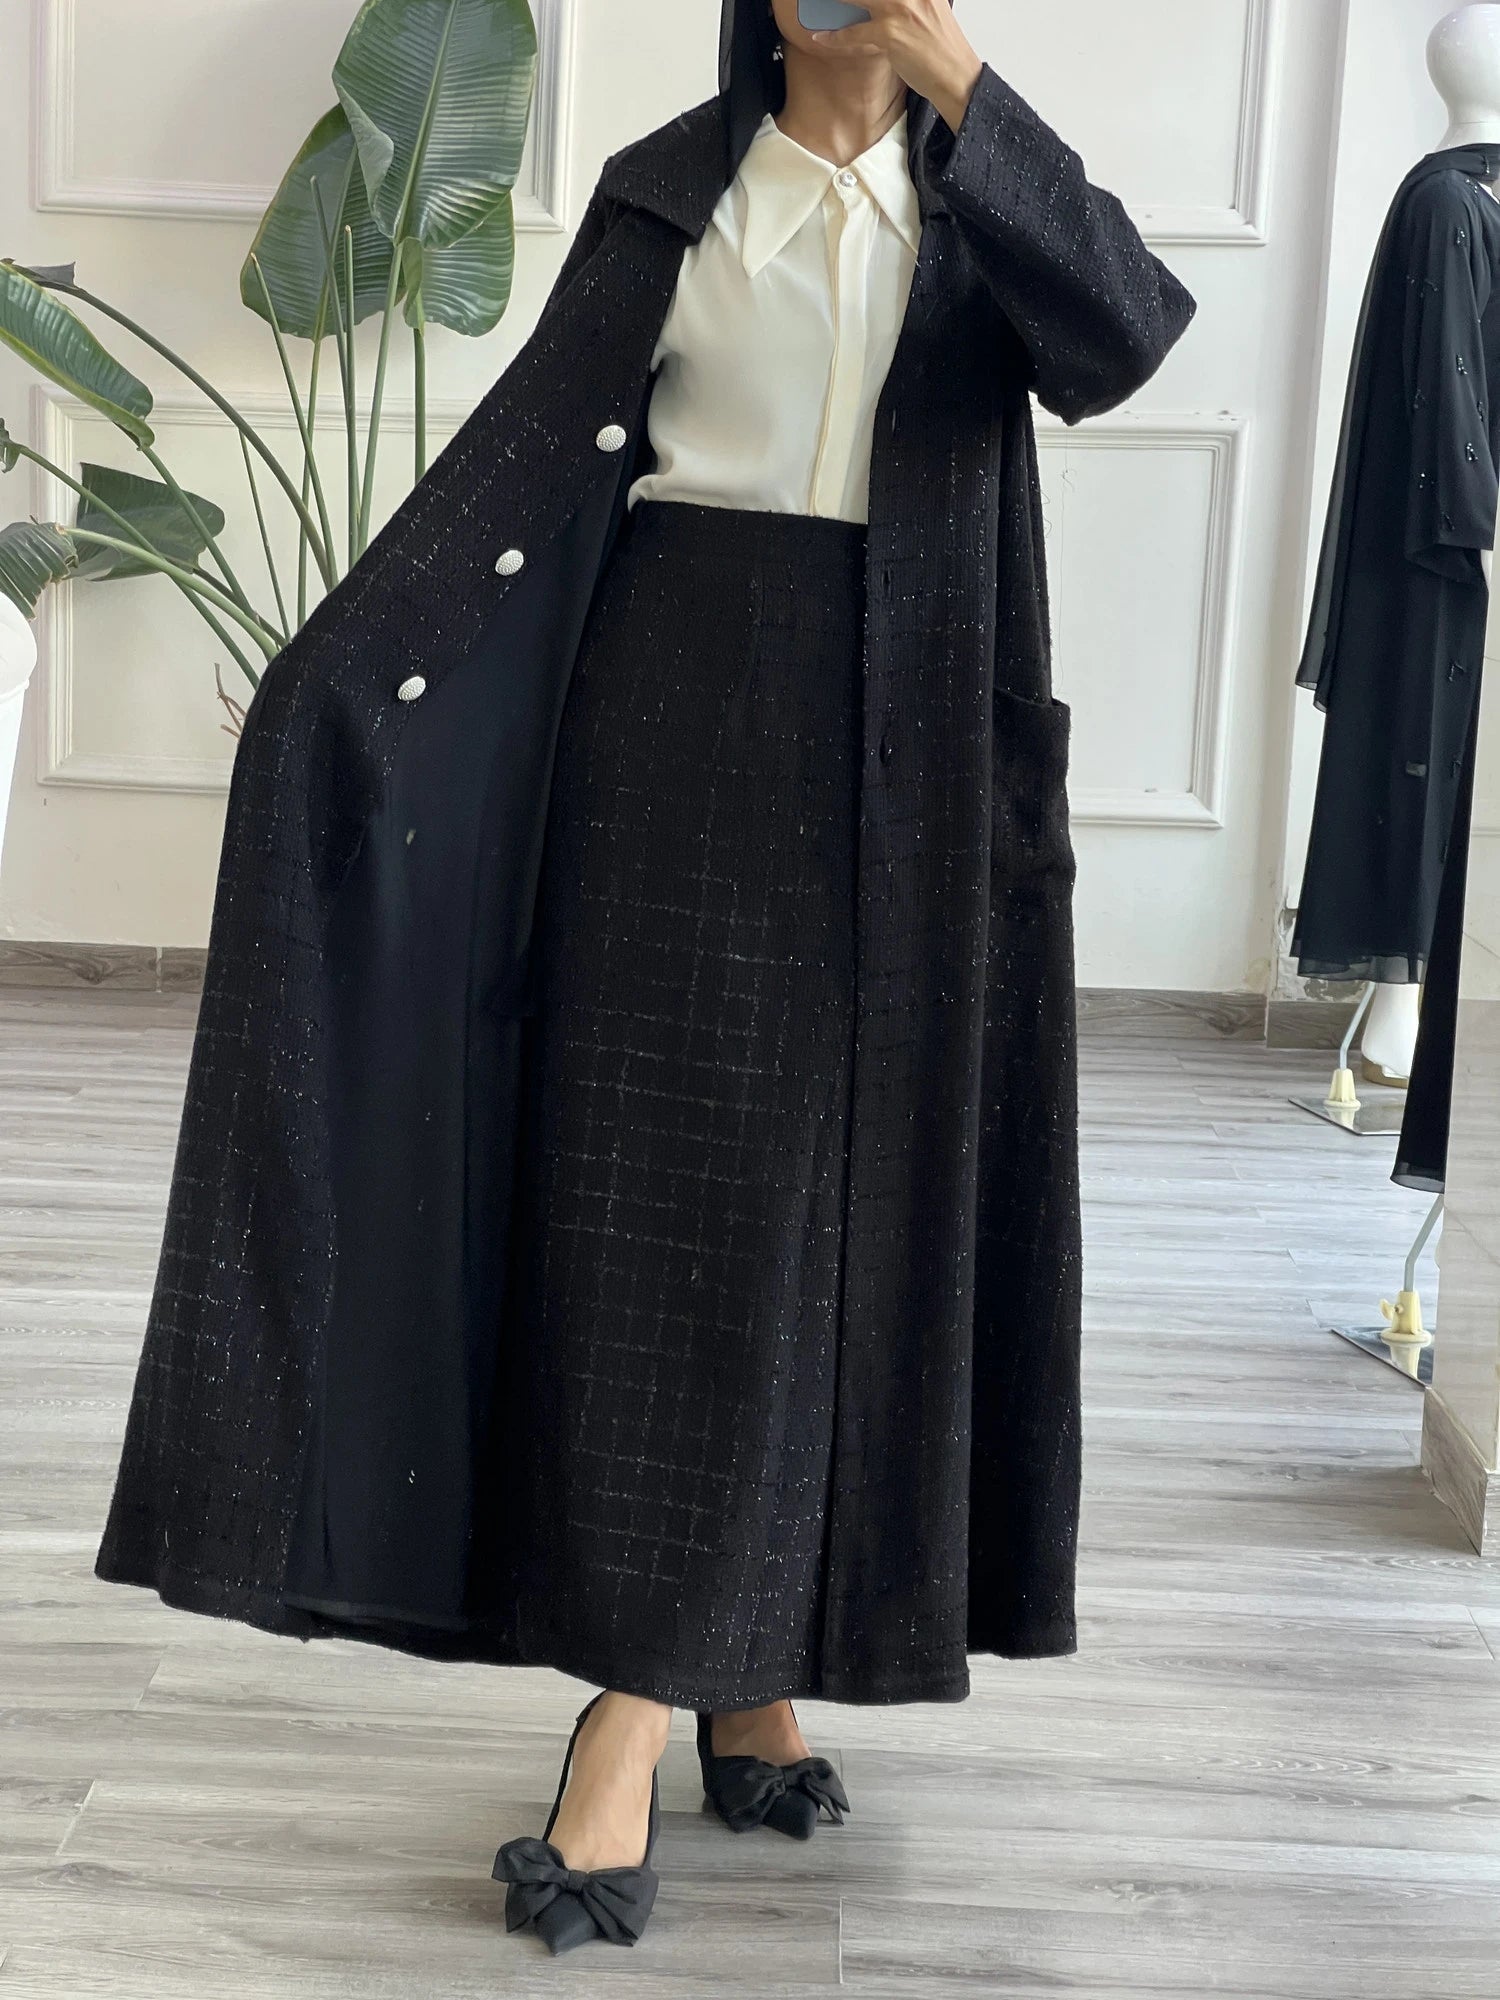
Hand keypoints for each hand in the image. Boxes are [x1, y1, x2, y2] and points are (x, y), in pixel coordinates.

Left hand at [808, 0, 983, 135]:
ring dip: (834, 0)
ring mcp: (900, 10)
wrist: (956, 76)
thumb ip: (907, 3)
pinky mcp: (891, 33)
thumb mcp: (928, 10)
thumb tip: (877, 5)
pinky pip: (854, 32)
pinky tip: (821, 38)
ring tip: (816, 3)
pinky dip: (835, 38)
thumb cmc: (942, 49)